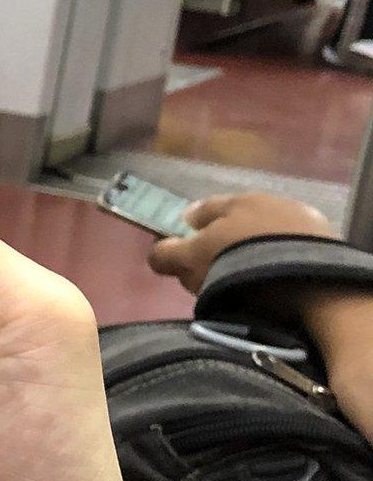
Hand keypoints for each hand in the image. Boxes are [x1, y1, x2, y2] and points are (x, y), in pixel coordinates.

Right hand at [149, 193, 334, 295]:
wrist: (307, 278)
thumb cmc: (238, 262)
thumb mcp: (191, 261)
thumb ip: (168, 254)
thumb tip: (156, 252)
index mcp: (232, 201)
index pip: (200, 212)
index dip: (187, 231)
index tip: (183, 253)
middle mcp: (266, 200)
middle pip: (234, 221)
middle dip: (223, 239)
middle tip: (213, 270)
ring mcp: (298, 218)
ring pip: (264, 233)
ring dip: (254, 249)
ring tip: (249, 278)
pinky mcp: (323, 241)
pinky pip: (290, 249)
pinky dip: (280, 260)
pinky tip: (277, 280)